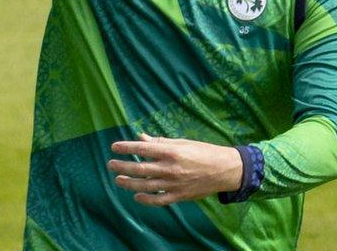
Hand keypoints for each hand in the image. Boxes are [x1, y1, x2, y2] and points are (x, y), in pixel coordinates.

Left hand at [107, 133, 242, 205]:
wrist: (225, 170)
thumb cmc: (203, 152)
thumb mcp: (182, 143)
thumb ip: (160, 142)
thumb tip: (140, 137)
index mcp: (171, 152)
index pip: (142, 149)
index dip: (126, 147)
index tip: (114, 147)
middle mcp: (170, 168)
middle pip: (140, 168)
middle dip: (122, 166)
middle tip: (111, 164)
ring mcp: (174, 184)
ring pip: (146, 186)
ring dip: (129, 183)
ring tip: (118, 180)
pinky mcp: (180, 196)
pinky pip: (159, 200)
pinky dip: (146, 199)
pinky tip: (136, 196)